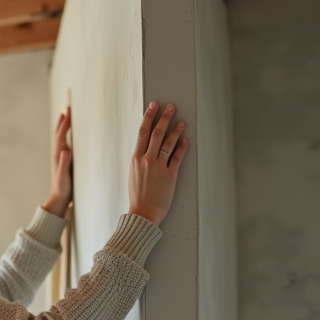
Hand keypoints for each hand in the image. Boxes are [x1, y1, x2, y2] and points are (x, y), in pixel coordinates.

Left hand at [43, 108, 72, 216]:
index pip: (61, 136)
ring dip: (63, 127)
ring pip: (61, 138)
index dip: (64, 124)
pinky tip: (69, 136)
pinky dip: (66, 136)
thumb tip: (65, 150)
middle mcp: (58, 154)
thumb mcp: (64, 177)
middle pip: (59, 134)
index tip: (68, 113)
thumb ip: (64, 164)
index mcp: (58, 156)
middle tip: (66, 109)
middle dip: (62, 122)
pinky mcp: (64, 161)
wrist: (59, 198)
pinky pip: (65, 144)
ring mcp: (60, 157)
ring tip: (65, 117)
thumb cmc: (62, 189)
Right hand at [128, 102, 186, 225]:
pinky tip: (185, 140)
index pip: (142, 132)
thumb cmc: (137, 196)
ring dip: (176, 130)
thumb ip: (140, 160)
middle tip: (171, 107)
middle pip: (156, 133)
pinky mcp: (170, 175)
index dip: (148, 117)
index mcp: (135, 159)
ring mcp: (159, 167)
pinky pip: (177, 157)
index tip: (153, 106)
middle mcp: (147, 160)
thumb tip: (147, 148)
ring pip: (168, 143)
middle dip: (164, 118)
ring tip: (181, 122)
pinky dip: (182, 147)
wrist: (143, 213)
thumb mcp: (133, 174)